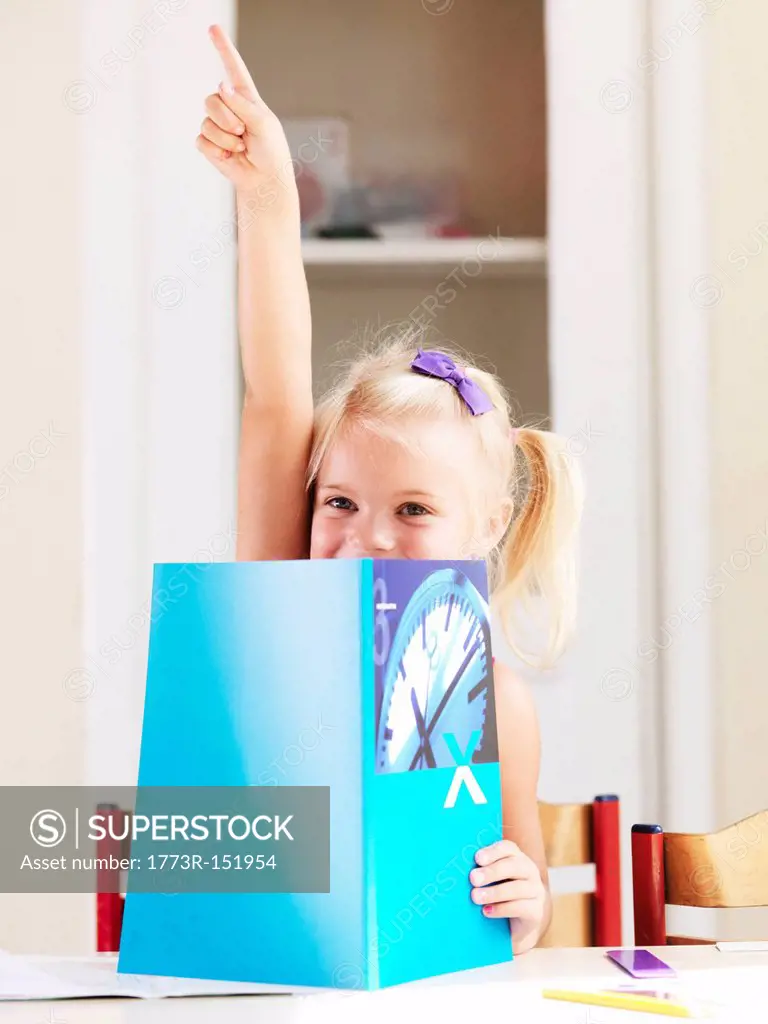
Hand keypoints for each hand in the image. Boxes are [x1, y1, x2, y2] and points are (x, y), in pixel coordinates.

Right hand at [197, 25, 296, 207]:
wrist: (264, 180)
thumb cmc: (270, 151)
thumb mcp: (263, 123)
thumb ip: (242, 104)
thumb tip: (221, 86)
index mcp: (246, 98)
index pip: (233, 68)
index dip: (223, 48)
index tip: (213, 28)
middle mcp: (229, 108)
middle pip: (213, 98)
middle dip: (228, 118)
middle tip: (244, 133)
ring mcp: (217, 126)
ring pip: (207, 120)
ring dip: (226, 137)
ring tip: (241, 146)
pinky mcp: (209, 144)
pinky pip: (202, 140)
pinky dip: (218, 150)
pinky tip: (230, 156)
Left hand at [470, 839, 547, 951]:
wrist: (517, 924)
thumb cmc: (498, 895)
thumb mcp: (490, 880)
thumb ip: (480, 871)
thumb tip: (459, 867)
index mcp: (516, 857)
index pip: (508, 848)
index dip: (493, 852)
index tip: (477, 858)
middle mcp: (529, 871)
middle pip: (513, 866)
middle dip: (492, 871)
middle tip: (473, 878)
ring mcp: (535, 891)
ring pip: (517, 888)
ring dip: (494, 892)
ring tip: (475, 897)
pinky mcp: (536, 911)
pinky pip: (520, 907)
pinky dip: (501, 909)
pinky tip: (486, 911)